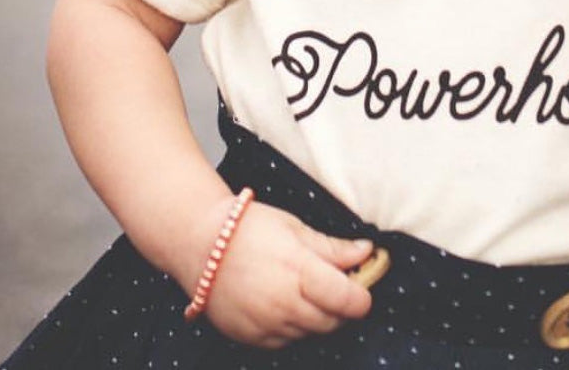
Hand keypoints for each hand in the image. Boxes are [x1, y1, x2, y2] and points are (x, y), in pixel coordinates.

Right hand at [193, 198, 373, 347]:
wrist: (200, 243)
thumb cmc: (250, 228)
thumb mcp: (294, 227)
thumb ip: (333, 247)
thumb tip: (368, 251)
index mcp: (300, 271)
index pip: (349, 300)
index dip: (362, 296)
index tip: (361, 285)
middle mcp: (285, 304)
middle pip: (333, 321)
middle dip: (339, 305)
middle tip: (329, 283)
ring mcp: (267, 324)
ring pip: (310, 333)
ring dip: (315, 315)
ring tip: (299, 288)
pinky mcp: (252, 338)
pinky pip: (286, 341)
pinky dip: (291, 326)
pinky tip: (280, 302)